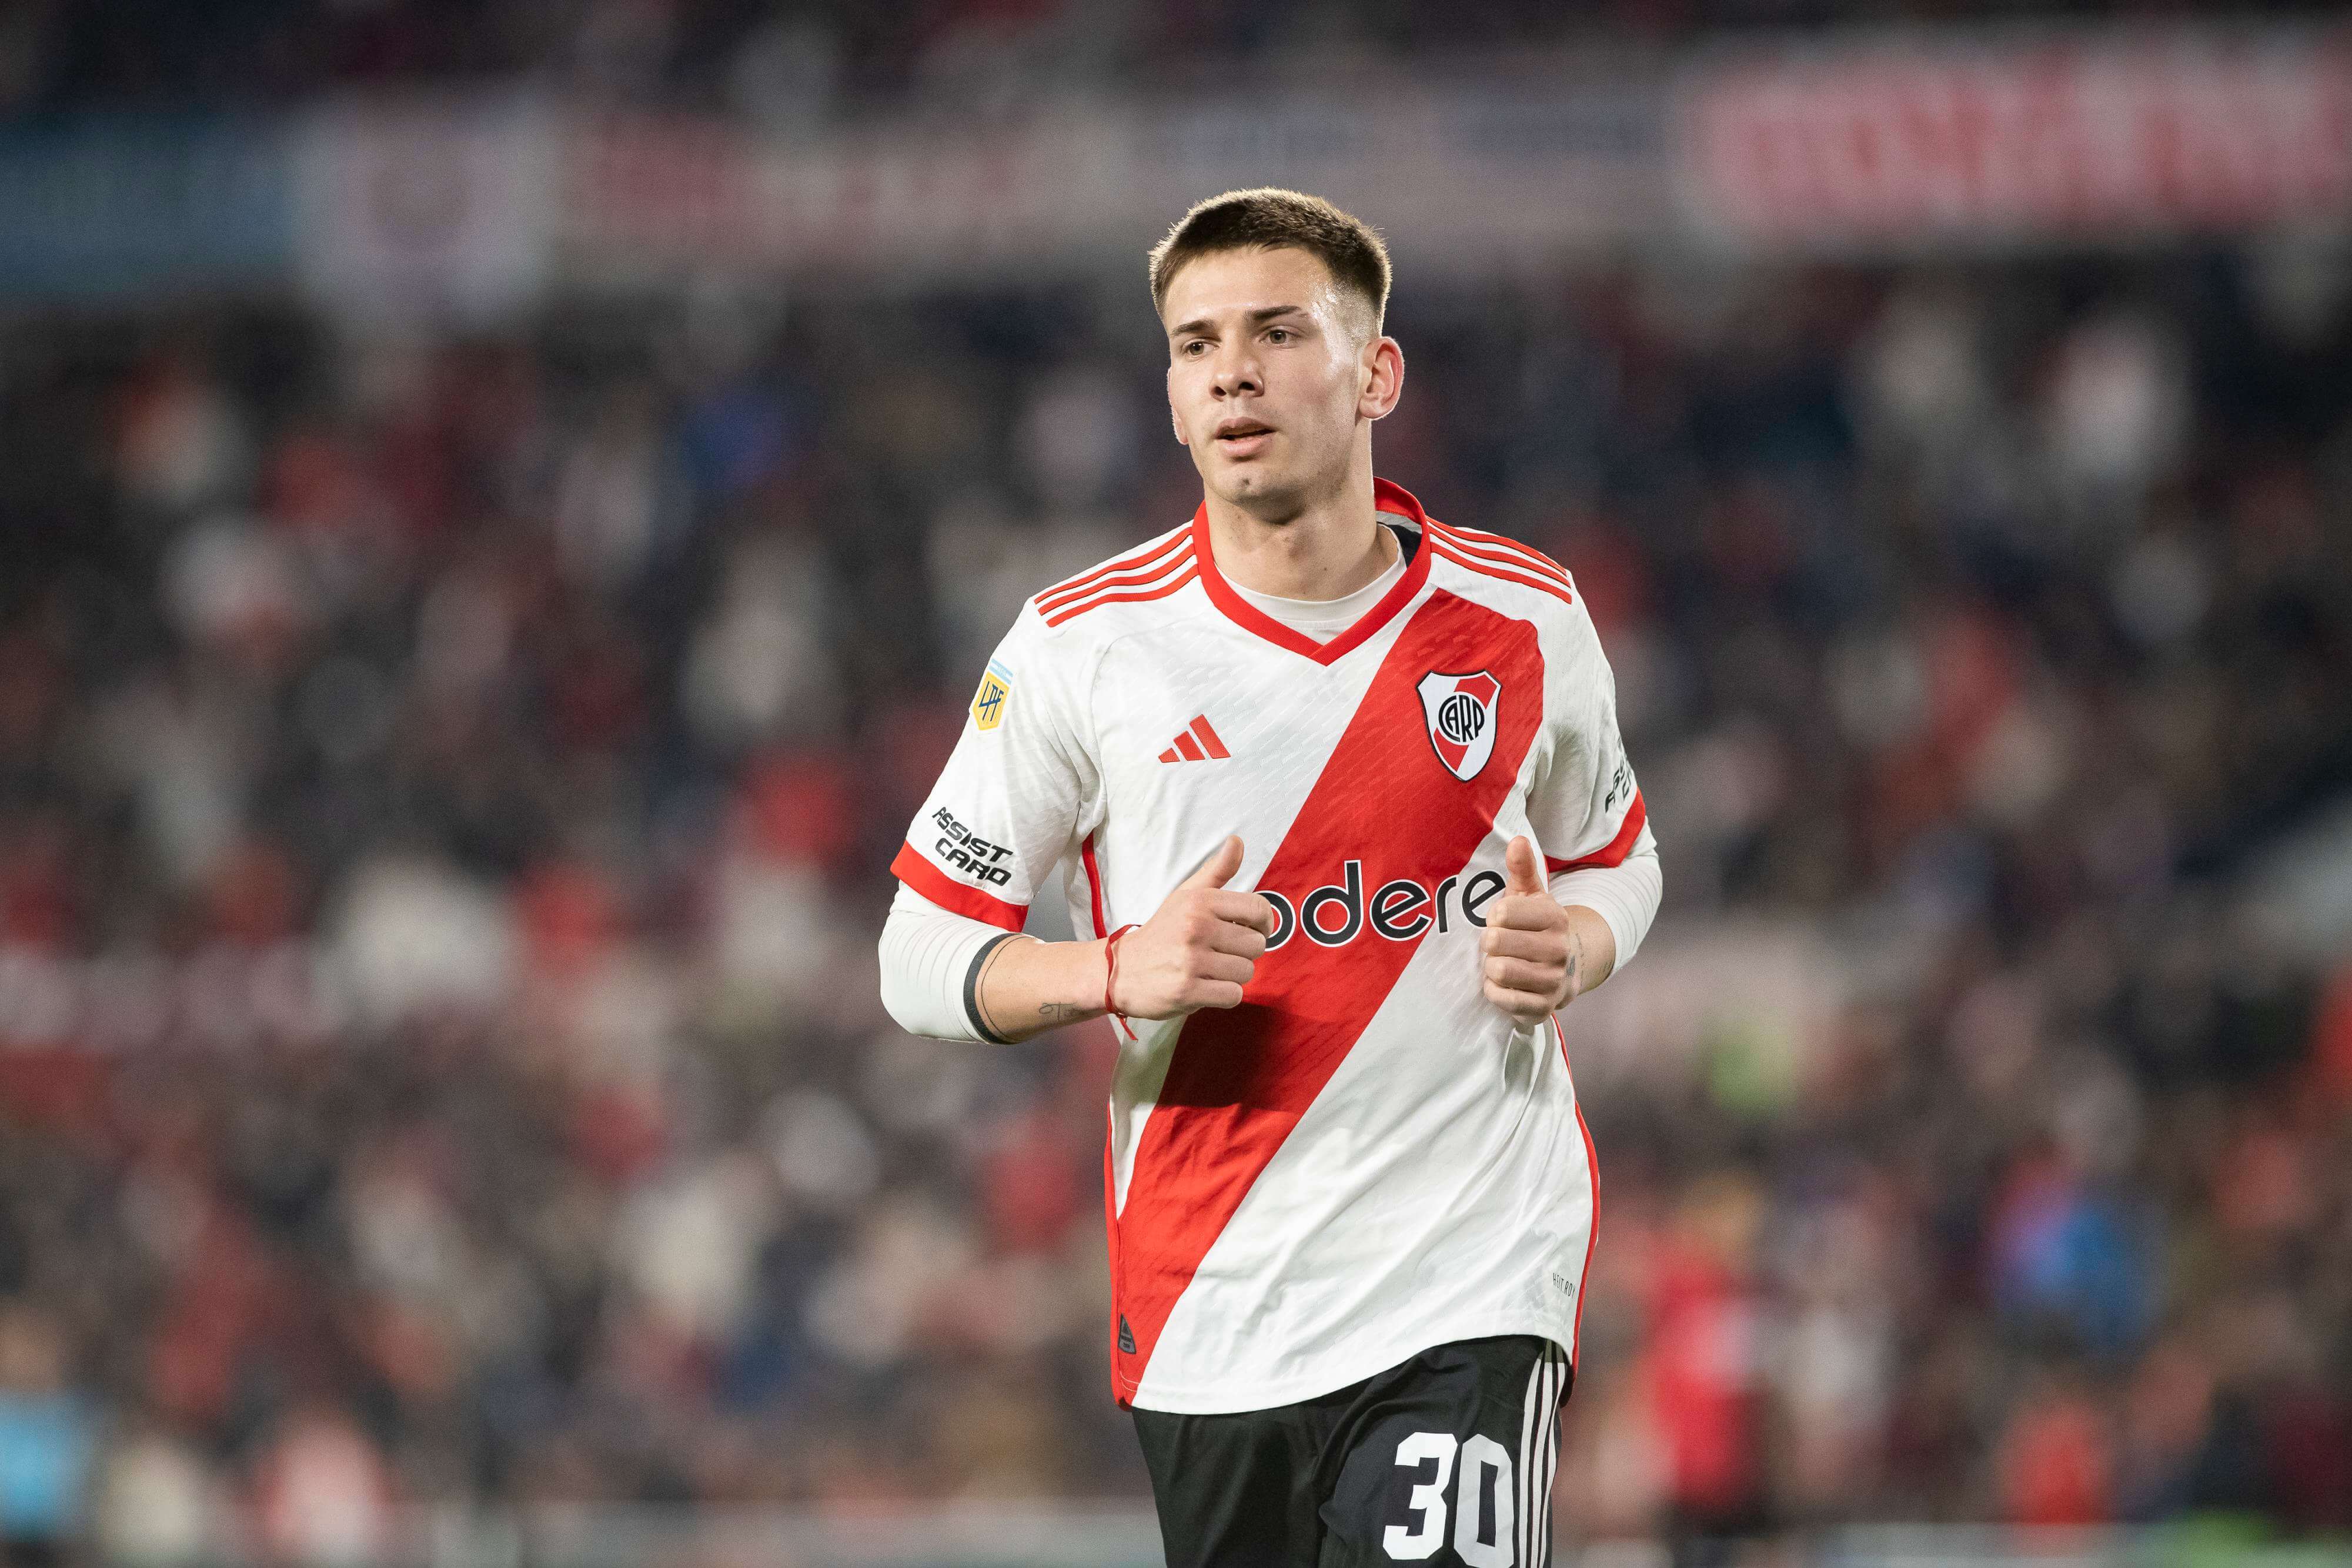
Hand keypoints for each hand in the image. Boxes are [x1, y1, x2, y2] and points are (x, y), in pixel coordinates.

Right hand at [1110, 835, 1277, 1019]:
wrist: (1119, 970)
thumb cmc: (1162, 932)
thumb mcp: (1186, 896)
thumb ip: (1217, 871)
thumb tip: (1237, 840)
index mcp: (1200, 901)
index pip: (1259, 909)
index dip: (1263, 924)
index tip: (1251, 931)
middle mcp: (1196, 927)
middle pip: (1257, 945)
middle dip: (1244, 953)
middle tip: (1222, 954)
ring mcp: (1191, 961)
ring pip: (1246, 972)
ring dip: (1233, 975)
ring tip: (1211, 970)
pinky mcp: (1187, 991)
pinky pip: (1233, 995)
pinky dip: (1224, 995)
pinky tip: (1206, 987)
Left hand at [1480, 836, 1581, 1024]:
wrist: (1563, 969)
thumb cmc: (1534, 926)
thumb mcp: (1528, 894)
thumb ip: (1522, 867)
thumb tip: (1517, 839)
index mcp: (1554, 916)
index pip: (1503, 912)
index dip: (1493, 916)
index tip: (1500, 919)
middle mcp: (1558, 949)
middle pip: (1496, 942)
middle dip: (1489, 943)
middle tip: (1496, 944)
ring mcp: (1553, 980)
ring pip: (1498, 971)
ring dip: (1491, 967)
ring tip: (1501, 962)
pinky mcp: (1543, 1007)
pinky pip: (1501, 998)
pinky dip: (1494, 991)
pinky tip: (1503, 984)